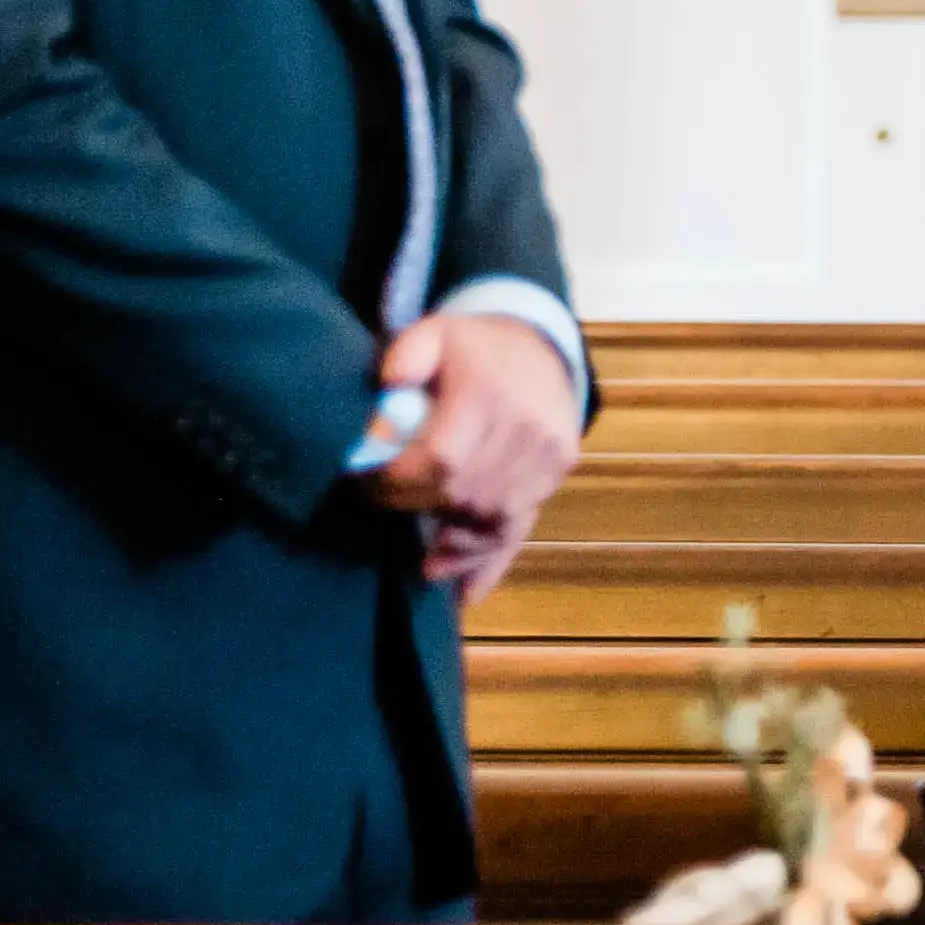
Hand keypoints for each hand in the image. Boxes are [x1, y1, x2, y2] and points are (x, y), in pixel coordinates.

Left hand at [368, 311, 579, 592]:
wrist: (539, 345)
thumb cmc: (471, 347)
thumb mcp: (431, 333)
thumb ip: (404, 357)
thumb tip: (385, 399)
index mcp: (488, 394)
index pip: (439, 459)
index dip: (398, 483)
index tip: (366, 484)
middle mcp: (526, 427)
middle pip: (463, 493)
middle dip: (416, 507)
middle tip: (384, 504)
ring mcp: (548, 454)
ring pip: (492, 516)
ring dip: (450, 539)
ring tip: (418, 548)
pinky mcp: (558, 471)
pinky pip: (521, 526)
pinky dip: (489, 560)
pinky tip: (463, 591)